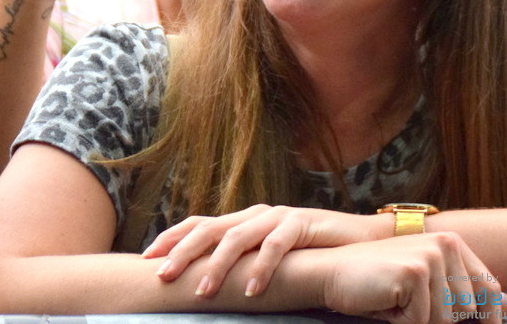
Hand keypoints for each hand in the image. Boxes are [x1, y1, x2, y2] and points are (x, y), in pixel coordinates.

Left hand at [144, 204, 383, 295]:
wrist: (361, 239)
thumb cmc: (312, 253)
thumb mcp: (271, 258)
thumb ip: (244, 263)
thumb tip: (205, 284)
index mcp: (245, 220)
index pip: (200, 223)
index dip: (172, 237)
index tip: (145, 259)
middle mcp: (257, 214)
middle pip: (211, 228)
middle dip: (183, 251)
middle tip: (162, 276)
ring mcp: (279, 216)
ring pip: (239, 237)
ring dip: (218, 266)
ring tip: (203, 292)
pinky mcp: (303, 223)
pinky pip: (277, 246)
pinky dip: (262, 268)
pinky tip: (251, 290)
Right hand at [321, 233, 506, 323]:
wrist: (331, 271)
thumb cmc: (378, 281)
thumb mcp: (426, 281)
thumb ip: (463, 288)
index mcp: (452, 243)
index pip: (489, 288)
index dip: (491, 317)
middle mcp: (446, 245)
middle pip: (466, 311)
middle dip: (439, 320)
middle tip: (409, 306)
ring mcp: (431, 257)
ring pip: (445, 321)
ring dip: (418, 322)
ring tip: (396, 303)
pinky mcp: (415, 273)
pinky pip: (420, 322)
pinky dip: (401, 322)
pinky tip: (386, 303)